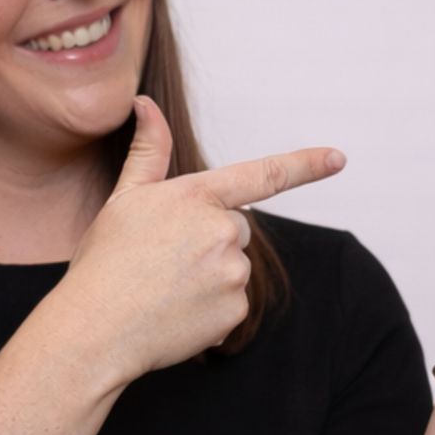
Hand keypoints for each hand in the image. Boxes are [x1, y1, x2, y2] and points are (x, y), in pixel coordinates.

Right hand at [60, 98, 344, 383]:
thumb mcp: (123, 200)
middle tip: (163, 260)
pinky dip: (209, 310)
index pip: (262, 174)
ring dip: (209, 276)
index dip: (305, 165)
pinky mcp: (235, 310)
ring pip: (233, 267)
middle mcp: (221, 230)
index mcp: (196, 196)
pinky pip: (232, 304)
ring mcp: (232, 272)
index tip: (338, 158)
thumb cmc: (104, 264)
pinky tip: (175, 313)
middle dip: (209, 240)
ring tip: (164, 289)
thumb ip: (148, 152)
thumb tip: (146, 104)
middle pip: (236, 228)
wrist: (96, 330)